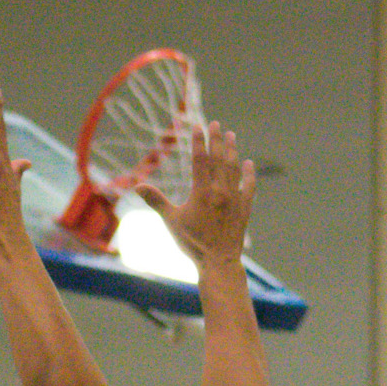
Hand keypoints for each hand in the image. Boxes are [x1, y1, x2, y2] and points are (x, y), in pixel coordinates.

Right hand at [137, 121, 255, 266]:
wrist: (218, 262)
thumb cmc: (192, 243)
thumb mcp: (171, 221)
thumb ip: (156, 201)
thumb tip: (137, 187)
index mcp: (201, 192)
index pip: (200, 160)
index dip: (198, 141)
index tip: (198, 126)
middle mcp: (220, 191)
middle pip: (219, 159)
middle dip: (217, 139)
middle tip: (216, 123)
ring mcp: (234, 198)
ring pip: (234, 168)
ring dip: (232, 151)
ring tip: (232, 136)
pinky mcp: (244, 208)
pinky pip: (249, 186)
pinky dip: (249, 174)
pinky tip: (248, 164)